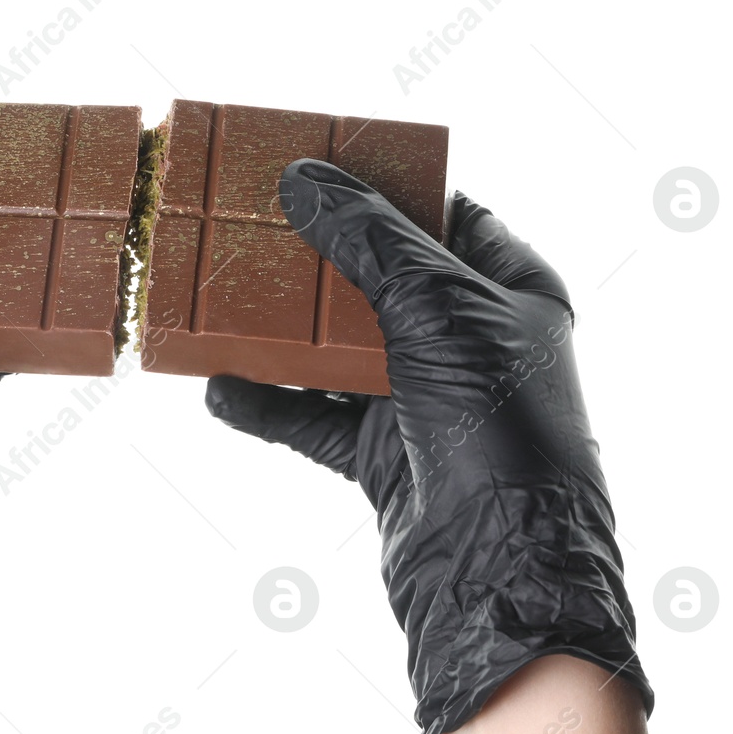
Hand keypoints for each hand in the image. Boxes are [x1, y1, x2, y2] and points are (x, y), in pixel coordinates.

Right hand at [206, 162, 650, 733]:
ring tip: (222, 308)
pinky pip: (314, 419)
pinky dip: (269, 405)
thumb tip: (304, 178)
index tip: (316, 166)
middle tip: (252, 227)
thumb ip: (367, 239)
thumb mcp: (433, 307)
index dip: (384, 189)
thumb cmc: (497, 425)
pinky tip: (221, 390)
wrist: (499, 566)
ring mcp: (426, 403)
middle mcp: (470, 344)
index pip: (446, 216)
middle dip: (315, 261)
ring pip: (338, 352)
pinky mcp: (384, 458)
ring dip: (281, 337)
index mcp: (510, 293)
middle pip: (379, 281)